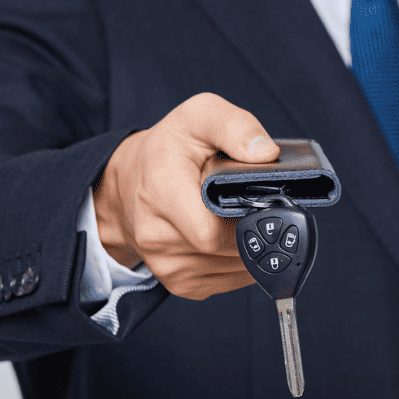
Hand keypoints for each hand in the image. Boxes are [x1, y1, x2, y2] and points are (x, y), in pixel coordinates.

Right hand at [93, 93, 279, 299]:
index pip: (210, 231)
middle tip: (260, 202)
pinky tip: (234, 233)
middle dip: (256, 228)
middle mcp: (158, 235)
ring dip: (251, 245)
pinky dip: (242, 259)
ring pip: (236, 268)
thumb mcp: (199, 115)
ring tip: (242, 215)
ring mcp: (168, 265)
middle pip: (230, 249)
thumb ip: (235, 126)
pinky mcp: (181, 283)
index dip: (247, 218)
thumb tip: (267, 154)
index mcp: (162, 191)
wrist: (131, 182)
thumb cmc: (170, 148)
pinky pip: (230, 280)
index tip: (263, 199)